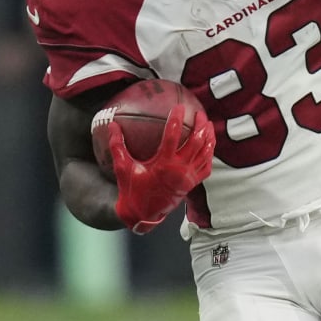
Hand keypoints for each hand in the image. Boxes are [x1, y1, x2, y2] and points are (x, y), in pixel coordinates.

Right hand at [108, 112, 214, 233]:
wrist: (142, 214)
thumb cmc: (132, 189)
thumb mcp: (122, 167)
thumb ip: (117, 145)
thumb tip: (111, 124)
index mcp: (163, 165)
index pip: (172, 136)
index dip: (176, 119)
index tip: (178, 106)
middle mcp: (179, 170)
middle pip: (196, 142)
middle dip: (200, 125)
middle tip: (199, 113)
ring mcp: (188, 178)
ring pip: (205, 154)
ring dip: (209, 137)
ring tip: (208, 124)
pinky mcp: (192, 184)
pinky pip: (206, 167)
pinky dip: (209, 154)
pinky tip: (209, 145)